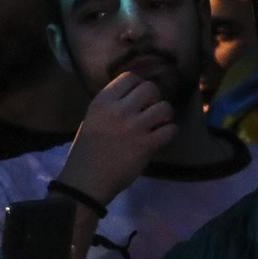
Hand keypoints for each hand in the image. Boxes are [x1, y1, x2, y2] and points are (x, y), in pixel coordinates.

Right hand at [56, 73, 177, 204]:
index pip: (129, 77)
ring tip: (159, 124)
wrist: (86, 181)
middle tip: (151, 112)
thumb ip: (111, 107)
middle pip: (150, 88)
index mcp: (102, 102)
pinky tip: (162, 137)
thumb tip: (134, 99)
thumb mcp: (91, 120)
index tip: (139, 98)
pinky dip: (170, 132)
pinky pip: (171, 129)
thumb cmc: (86, 152)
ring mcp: (134, 126)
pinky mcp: (147, 144)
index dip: (139, 86)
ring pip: (165, 107)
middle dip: (154, 98)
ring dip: (165, 115)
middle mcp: (119, 109)